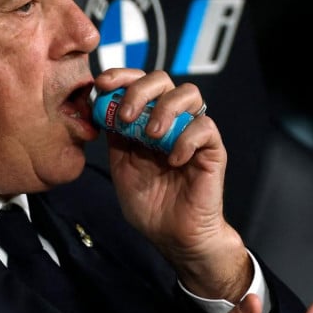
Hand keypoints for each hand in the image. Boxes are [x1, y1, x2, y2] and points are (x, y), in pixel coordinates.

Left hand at [94, 68, 247, 300]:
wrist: (173, 236)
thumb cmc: (149, 204)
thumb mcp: (121, 166)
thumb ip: (115, 137)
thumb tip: (99, 106)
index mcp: (147, 120)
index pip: (138, 82)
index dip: (121, 76)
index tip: (102, 85)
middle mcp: (171, 120)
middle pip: (162, 79)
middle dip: (139, 91)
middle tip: (127, 117)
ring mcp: (192, 132)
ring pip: (188, 94)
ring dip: (165, 109)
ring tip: (151, 137)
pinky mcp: (212, 149)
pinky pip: (205, 127)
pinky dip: (186, 139)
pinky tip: (173, 160)